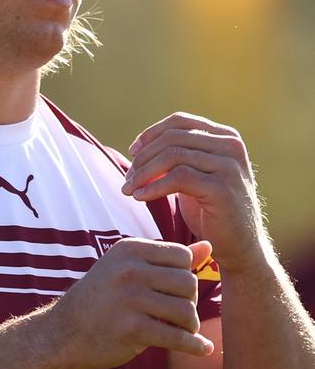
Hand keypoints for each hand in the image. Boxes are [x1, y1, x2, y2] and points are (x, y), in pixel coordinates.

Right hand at [57, 237, 213, 368]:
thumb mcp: (128, 269)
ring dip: (190, 325)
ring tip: (181, 331)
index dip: (186, 275)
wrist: (64, 333)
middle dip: (190, 301)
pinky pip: (178, 338)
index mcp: (129, 249)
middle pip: (188, 282)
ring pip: (186, 310)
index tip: (174, 292)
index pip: (182, 256)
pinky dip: (194, 346)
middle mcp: (130, 270)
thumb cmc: (102, 299)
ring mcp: (130, 299)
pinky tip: (202, 350)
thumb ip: (168, 259)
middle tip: (178, 315)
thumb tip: (210, 246)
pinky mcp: (132, 329)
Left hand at [122, 112, 266, 273]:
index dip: (151, 134)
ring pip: (173, 156)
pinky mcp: (222, 188)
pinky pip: (178, 178)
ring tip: (130, 189)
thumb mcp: (197, 175)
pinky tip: (141, 197)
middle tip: (127, 178)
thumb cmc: (212, 212)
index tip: (133, 151)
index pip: (179, 121)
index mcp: (225, 137)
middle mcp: (231, 146)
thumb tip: (140, 146)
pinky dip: (153, 187)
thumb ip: (179, 156)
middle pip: (172, 138)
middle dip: (143, 157)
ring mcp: (229, 166)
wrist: (240, 247)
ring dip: (144, 173)